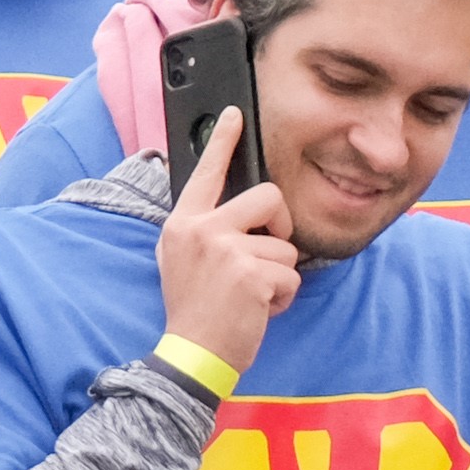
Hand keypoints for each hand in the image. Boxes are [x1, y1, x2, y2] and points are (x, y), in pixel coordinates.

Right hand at [155, 113, 299, 371]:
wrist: (192, 354)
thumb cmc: (193, 310)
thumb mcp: (179, 260)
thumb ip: (200, 230)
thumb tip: (229, 208)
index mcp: (183, 225)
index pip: (206, 174)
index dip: (223, 141)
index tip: (236, 114)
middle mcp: (202, 230)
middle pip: (268, 197)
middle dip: (280, 226)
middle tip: (265, 254)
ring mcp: (227, 250)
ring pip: (285, 245)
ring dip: (278, 274)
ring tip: (250, 296)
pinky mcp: (252, 274)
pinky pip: (290, 275)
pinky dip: (283, 297)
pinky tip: (258, 310)